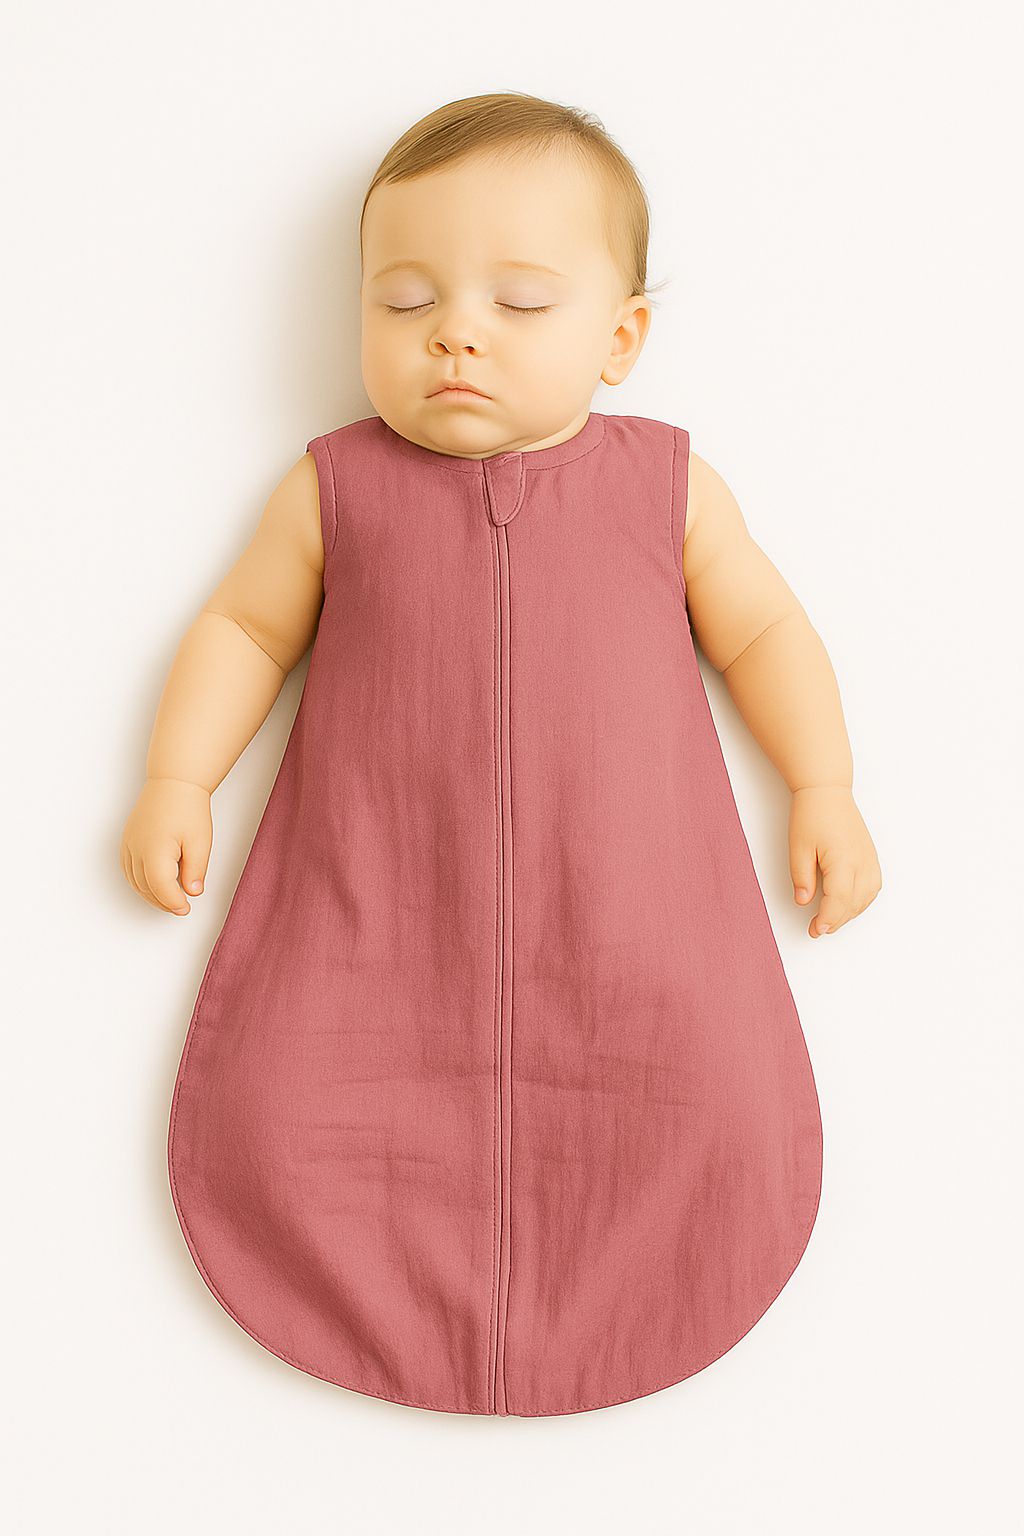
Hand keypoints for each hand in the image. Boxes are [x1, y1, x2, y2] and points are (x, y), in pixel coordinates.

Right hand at [120, 777, 212, 915]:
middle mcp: (136, 849)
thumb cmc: (188, 808)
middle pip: (146, 888)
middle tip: (181, 907)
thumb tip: (192, 892)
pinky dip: (140, 882)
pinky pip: (129, 870)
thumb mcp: (200, 842)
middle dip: (163, 902)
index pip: (161, 889)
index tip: (186, 909)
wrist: (174, 782)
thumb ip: (195, 871)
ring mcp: (128, 844)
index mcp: (155, 851)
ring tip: (170, 899)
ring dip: (150, 894)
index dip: (174, 903)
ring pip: (134, 881)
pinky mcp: (127, 840)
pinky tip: (154, 885)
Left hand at [788, 785, 881, 937]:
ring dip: (850, 913)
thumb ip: (801, 877)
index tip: (815, 930)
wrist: (827, 791)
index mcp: (843, 860)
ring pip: (867, 898)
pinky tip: (849, 905)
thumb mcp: (798, 847)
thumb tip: (804, 902)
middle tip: (817, 929)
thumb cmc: (811, 815)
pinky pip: (873, 887)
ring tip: (830, 919)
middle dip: (836, 920)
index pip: (839, 900)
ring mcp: (870, 859)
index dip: (828, 919)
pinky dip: (862, 901)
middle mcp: (862, 862)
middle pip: (854, 903)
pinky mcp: (871, 856)